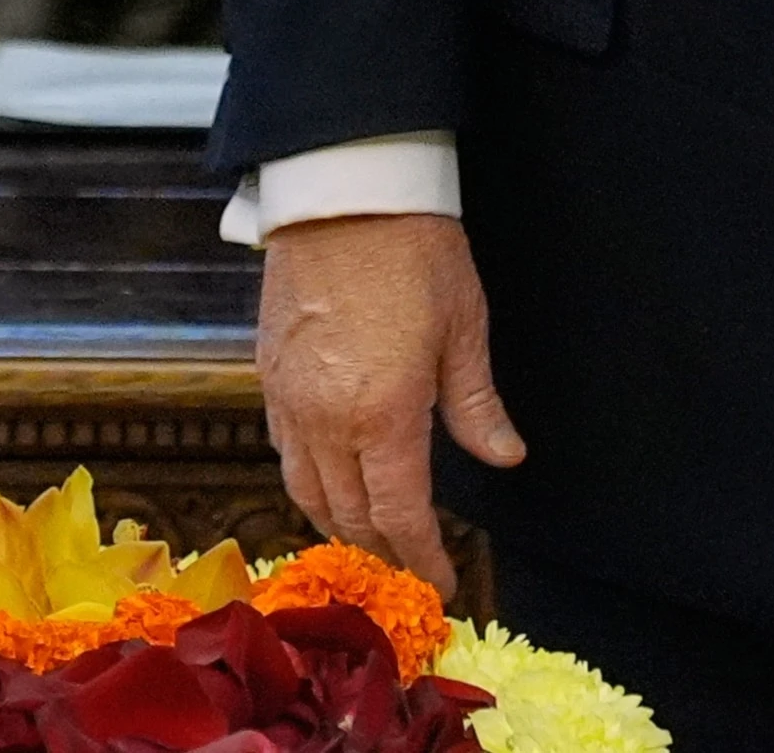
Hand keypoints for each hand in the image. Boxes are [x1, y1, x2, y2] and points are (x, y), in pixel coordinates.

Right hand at [255, 211, 525, 589]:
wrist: (343, 191)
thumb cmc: (416, 251)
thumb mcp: (465, 328)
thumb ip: (477, 405)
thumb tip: (506, 456)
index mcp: (384, 414)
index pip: (400, 514)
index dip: (421, 557)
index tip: (440, 582)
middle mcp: (327, 419)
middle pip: (349, 514)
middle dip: (381, 550)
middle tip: (409, 568)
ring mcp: (288, 400)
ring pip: (305, 491)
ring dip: (338, 524)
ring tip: (370, 539)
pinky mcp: (267, 375)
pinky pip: (283, 451)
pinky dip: (307, 481)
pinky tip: (330, 481)